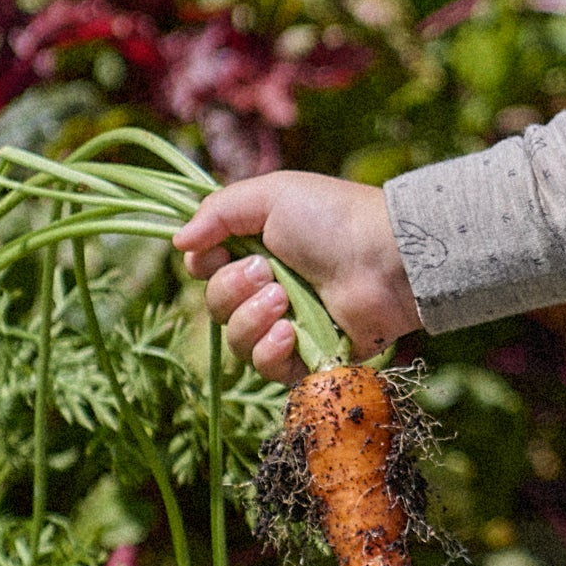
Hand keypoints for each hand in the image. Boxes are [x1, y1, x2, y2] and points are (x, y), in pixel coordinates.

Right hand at [171, 173, 420, 381]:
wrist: (388, 258)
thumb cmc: (333, 219)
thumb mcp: (271, 195)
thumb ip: (217, 212)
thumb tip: (177, 242)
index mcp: (257, 248)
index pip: (205, 269)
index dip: (204, 265)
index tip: (217, 252)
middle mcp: (269, 287)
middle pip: (216, 305)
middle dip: (232, 289)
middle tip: (267, 272)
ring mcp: (288, 325)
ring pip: (236, 340)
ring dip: (251, 319)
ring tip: (284, 300)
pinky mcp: (308, 357)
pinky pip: (266, 369)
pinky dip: (270, 351)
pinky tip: (291, 332)